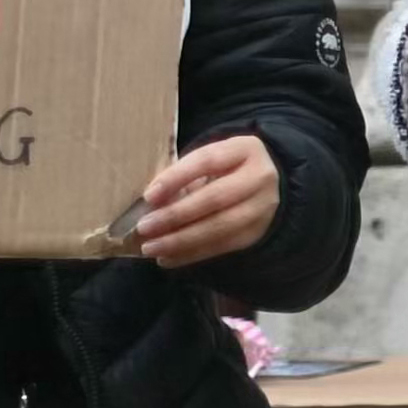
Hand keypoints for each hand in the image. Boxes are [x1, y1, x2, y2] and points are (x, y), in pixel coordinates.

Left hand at [131, 134, 285, 270]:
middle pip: (216, 198)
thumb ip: (182, 177)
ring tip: (152, 248)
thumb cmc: (223, 168)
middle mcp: (260, 177)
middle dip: (176, 215)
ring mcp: (263, 207)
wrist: (263, 183)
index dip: (176, 178)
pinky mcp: (258, 232)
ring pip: (220, 227)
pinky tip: (168, 258)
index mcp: (245, 149)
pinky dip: (192, 254)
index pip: (207, 161)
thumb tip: (152, 206)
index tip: (148, 196)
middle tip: (144, 227)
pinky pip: (222, 246)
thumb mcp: (207, 162)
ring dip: (181, 240)